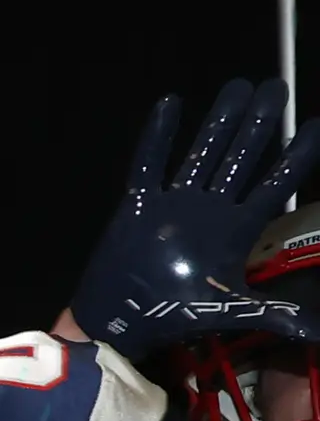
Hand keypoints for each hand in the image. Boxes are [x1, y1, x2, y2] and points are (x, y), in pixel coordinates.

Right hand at [69, 79, 319, 354]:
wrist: (119, 323)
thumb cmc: (174, 316)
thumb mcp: (232, 311)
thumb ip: (276, 314)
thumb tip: (319, 332)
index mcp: (237, 229)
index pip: (275, 183)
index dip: (297, 155)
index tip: (316, 126)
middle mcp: (211, 208)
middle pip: (241, 156)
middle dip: (259, 122)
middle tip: (273, 89)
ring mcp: (175, 202)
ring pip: (203, 152)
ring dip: (220, 121)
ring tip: (238, 88)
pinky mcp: (138, 203)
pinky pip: (149, 163)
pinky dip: (157, 135)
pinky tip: (170, 104)